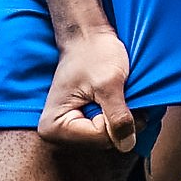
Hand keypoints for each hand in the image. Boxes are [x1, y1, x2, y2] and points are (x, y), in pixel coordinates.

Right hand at [39, 27, 137, 151]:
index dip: (118, 118)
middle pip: (102, 142)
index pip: (99, 138)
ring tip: (118, 96)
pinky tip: (115, 101)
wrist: (87, 35)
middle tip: (123, 94)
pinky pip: (106, 132)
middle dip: (120, 121)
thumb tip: (127, 145)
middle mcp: (56, 134)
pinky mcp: (79, 125)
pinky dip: (117, 118)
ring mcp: (68, 131)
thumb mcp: (109, 84)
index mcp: (54, 126)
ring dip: (121, 120)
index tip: (118, 94)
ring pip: (107, 139)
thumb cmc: (94, 52)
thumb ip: (117, 116)